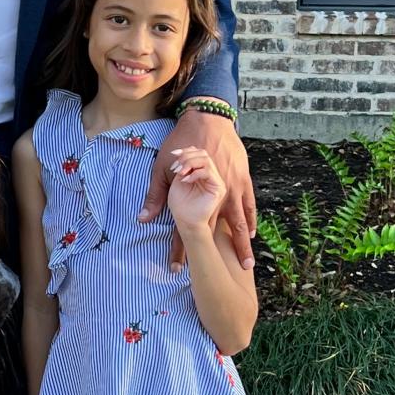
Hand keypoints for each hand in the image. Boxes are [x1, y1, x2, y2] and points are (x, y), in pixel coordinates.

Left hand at [140, 108, 255, 269]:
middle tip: (226, 275)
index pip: (186, 229)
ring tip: (246, 263)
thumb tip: (142, 219)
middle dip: (222, 255)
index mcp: (197, 194)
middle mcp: (218, 195)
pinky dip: (250, 219)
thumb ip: (155, 196)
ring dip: (242, 243)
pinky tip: (251, 232)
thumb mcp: (161, 168)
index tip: (177, 270)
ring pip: (240, 221)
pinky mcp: (243, 179)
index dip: (181, 251)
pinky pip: (249, 204)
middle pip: (219, 232)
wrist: (207, 118)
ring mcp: (233, 187)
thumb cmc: (181, 142)